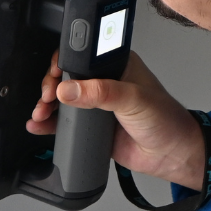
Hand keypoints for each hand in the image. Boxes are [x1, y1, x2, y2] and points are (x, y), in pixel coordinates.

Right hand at [26, 50, 205, 189]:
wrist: (170, 155)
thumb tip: (69, 88)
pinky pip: (64, 122)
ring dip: (47, 104)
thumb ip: (102, 92)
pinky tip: (39, 125)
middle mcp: (105, 82)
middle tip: (47, 96)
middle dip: (51, 85)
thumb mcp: (133, 99)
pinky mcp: (91, 126)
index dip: (64, 61)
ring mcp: (97, 105)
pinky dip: (49, 123)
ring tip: (40, 112)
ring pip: (62, 99)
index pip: (83, 55)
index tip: (54, 74)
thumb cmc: (165, 119)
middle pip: (67, 77)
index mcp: (117, 65)